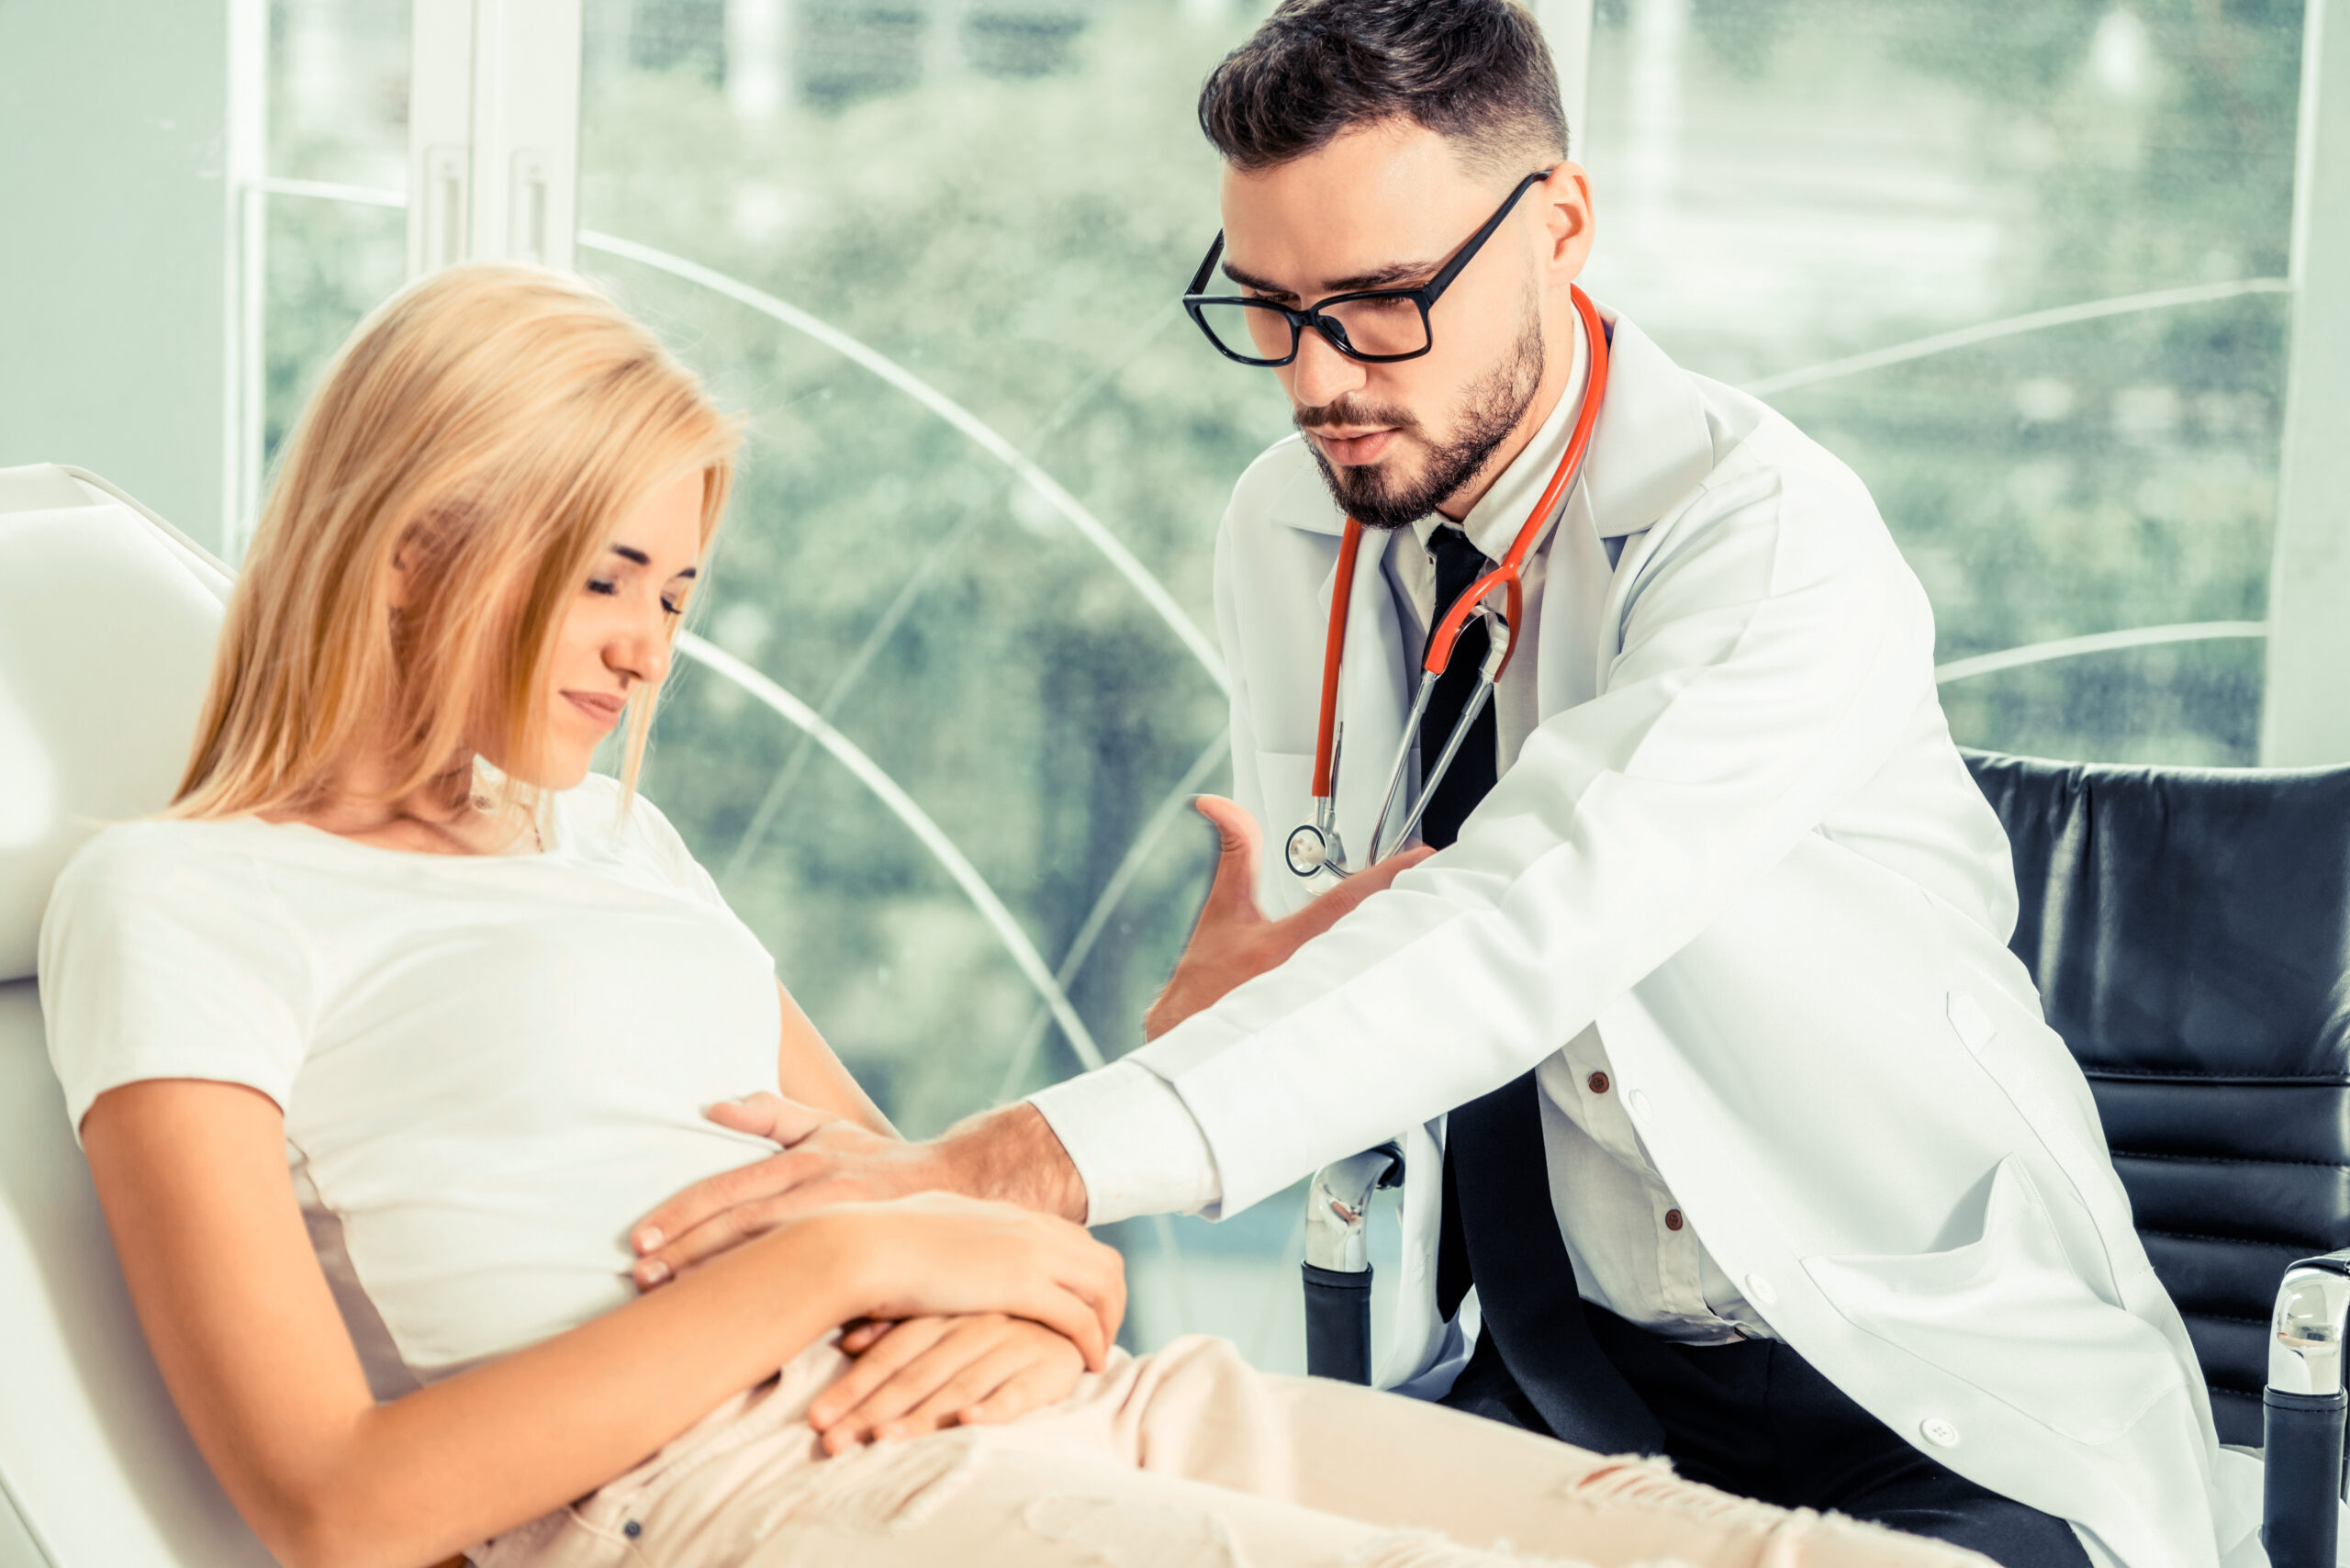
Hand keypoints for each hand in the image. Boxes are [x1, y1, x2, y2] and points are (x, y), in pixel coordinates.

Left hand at [632, 1097, 1086, 1286]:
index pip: (731, 1189)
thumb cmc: (882, 1162)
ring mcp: (848, 1231)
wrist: (963, 1189)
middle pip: (743, 1227)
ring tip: (676, 1305)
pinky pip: (825, 1291)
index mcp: (807, 1161)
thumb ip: (770, 1114)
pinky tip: (756, 1333)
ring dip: (723, 1281)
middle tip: (639, 1280)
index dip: (683, 1215)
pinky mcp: (872, 1263)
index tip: (639, 1240)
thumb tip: (711, 1105)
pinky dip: (792, 1309)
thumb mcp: (829, 1127)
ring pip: (773, 1259)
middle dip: (687, 1255)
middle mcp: (824, 1193)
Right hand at [807, 1193, 1124, 1369]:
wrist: (862, 1247)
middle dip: (1111, 1297)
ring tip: (1099, 1352)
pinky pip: (1079, 1317)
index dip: (1083, 1270)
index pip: (1070, 1236)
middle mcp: (1027, 1225)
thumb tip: (940, 1232)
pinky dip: (1090, 1341)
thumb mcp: (925, 1225)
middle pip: (1100, 1257)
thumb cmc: (877, 1243)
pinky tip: (1086, 1364)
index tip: (1082, 1301)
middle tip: (1104, 1331)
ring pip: (1101, 1285)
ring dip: (1108, 1321)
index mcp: (1006, 1212)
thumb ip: (950, 1230)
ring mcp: (1030, 1251)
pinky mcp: (1023, 1286)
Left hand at [807, 1315, 1083, 1453]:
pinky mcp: (1049, 1367)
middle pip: (916, 1374)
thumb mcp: (950, 1316)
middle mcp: (976, 1326)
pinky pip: (1019, 1390)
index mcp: (947, 1312)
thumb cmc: (999, 1323)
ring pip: (960, 1384)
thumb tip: (846, 1341)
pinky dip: (995, 1407)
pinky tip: (971, 1423)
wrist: (1074, 1315)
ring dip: (922, 1416)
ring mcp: (1014, 1344)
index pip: (891, 1354)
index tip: (819, 1421)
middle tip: (835, 1443)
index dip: (853, 1387)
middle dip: (872, 1411)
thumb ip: (902, 1328)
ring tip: (887, 1440)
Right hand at [1142, 796, 1432, 1040]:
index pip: (1345, 902)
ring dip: (1407, 948)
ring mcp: (1324, 1012)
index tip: (1422, 858)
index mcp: (1284, 947)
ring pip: (1380, 976)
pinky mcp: (1333, 1035)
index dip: (1387, 876)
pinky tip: (1411, 974)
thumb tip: (1219, 805)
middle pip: (1377, 941)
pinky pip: (1372, 1007)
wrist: (1193, 1049)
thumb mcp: (1222, 912)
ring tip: (1436, 923)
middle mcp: (1308, 980)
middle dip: (1412, 912)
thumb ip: (1235, 855)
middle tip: (1442, 888)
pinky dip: (1393, 985)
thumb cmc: (1206, 987)